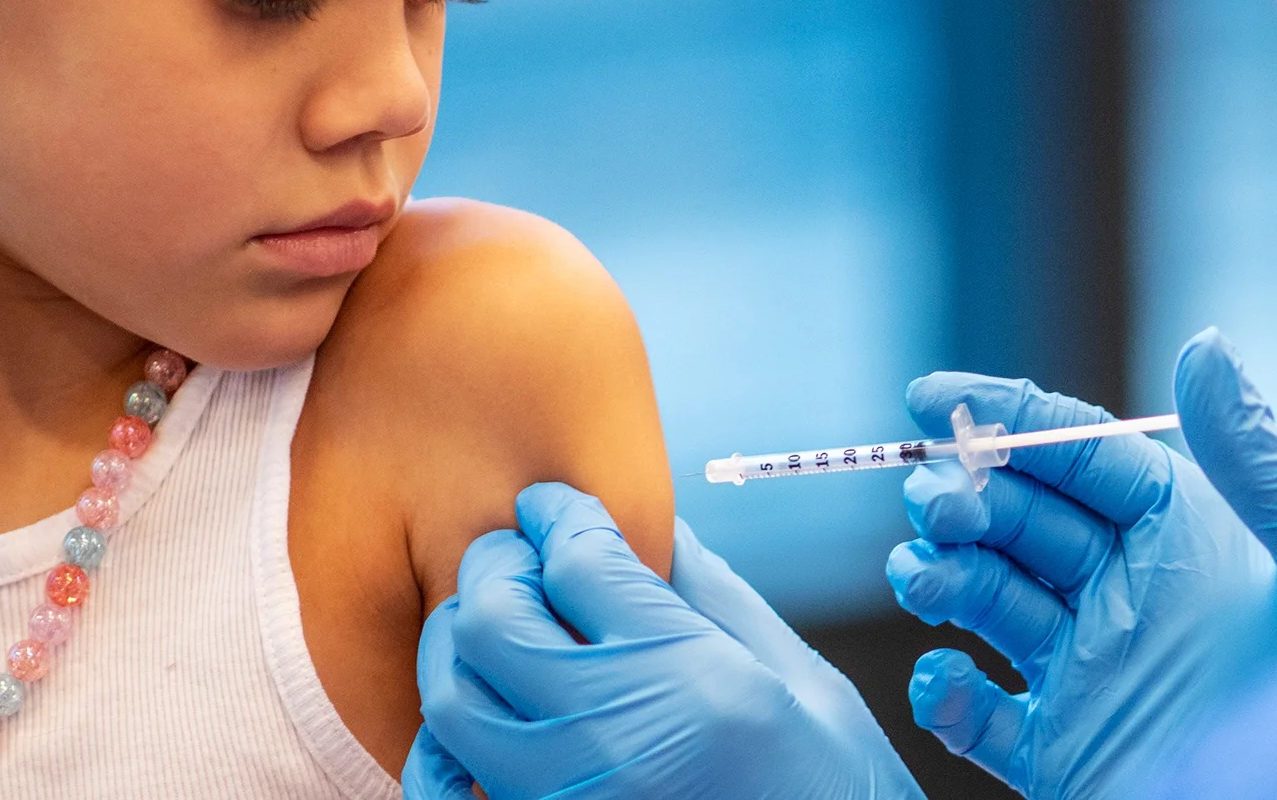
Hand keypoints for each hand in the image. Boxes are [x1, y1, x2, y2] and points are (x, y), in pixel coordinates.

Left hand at [407, 482, 921, 799]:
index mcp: (685, 681)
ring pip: (451, 699)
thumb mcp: (801, 682)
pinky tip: (481, 722)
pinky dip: (442, 749)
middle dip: (497, 566)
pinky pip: (447, 787)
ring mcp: (562, 799)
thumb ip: (716, 598)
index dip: (560, 515)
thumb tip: (660, 527)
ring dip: (461, 647)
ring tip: (498, 630)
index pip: (578, 562)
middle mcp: (608, 741)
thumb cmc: (834, 788)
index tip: (555, 506)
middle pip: (493, 618)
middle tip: (521, 555)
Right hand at [888, 330, 1276, 797]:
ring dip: (940, 577)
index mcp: (1188, 542)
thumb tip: (1202, 346)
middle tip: (938, 502)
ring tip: (925, 578)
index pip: (1082, 458)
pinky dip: (942, 694)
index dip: (1007, 420)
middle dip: (965, 498)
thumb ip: (1264, 464)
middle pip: (1020, 521)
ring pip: (985, 602)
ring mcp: (1088, 677)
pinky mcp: (1061, 756)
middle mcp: (1130, 599)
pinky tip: (947, 679)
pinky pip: (978, 717)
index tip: (929, 399)